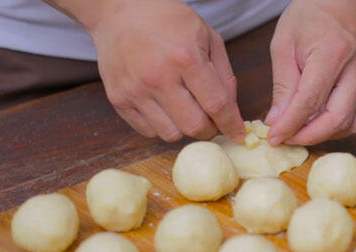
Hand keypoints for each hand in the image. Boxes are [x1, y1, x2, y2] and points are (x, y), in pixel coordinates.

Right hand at [89, 0, 243, 141]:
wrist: (120, 11)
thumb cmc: (168, 21)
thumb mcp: (207, 36)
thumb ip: (224, 75)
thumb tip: (231, 111)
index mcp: (185, 58)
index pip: (216, 105)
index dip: (231, 124)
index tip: (237, 134)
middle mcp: (158, 77)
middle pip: (193, 127)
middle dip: (209, 130)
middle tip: (211, 121)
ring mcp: (134, 90)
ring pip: (170, 134)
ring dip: (184, 129)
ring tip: (185, 111)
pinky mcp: (117, 99)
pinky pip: (148, 131)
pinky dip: (162, 126)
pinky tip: (165, 108)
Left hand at [266, 0, 355, 145]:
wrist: (341, 1)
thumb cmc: (310, 16)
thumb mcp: (284, 45)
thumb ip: (282, 86)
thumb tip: (277, 121)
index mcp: (333, 52)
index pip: (310, 100)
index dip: (290, 124)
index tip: (274, 137)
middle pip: (336, 119)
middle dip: (308, 136)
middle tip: (287, 138)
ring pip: (351, 124)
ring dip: (325, 135)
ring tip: (301, 131)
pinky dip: (338, 128)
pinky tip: (320, 123)